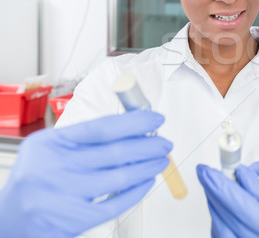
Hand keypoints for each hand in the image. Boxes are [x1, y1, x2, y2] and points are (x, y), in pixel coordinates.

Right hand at [0, 110, 171, 237]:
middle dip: (149, 144)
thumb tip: (132, 128)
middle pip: (116, 151)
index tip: (155, 118)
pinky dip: (137, 190)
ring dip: (148, 166)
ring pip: (120, 176)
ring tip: (161, 160)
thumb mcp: (50, 149)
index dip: (135, 121)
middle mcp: (56, 167)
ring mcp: (65, 195)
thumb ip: (85, 139)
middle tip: (165, 142)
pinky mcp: (74, 220)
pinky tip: (147, 181)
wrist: (8, 219)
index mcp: (52, 144)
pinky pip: (116, 203)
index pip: (102, 127)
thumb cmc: (36, 180)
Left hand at [196, 164, 258, 237]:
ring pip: (217, 225)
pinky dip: (218, 218)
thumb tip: (241, 173)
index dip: (219, 184)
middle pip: (223, 214)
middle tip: (207, 173)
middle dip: (213, 190)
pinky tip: (222, 206)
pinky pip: (219, 234)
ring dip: (214, 203)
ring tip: (218, 188)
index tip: (206, 170)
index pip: (238, 203)